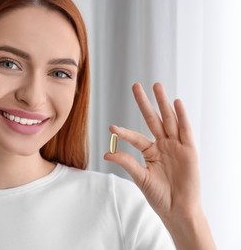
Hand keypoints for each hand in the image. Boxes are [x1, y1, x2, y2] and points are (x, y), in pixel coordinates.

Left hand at [104, 82, 200, 219]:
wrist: (177, 209)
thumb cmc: (159, 195)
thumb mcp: (140, 177)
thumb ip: (126, 162)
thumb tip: (106, 153)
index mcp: (150, 151)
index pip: (135, 137)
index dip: (124, 132)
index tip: (112, 127)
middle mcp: (163, 145)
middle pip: (153, 119)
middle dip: (145, 103)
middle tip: (136, 85)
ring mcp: (176, 146)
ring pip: (169, 120)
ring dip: (163, 103)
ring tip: (157, 86)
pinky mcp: (189, 150)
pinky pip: (185, 130)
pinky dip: (181, 116)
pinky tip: (175, 103)